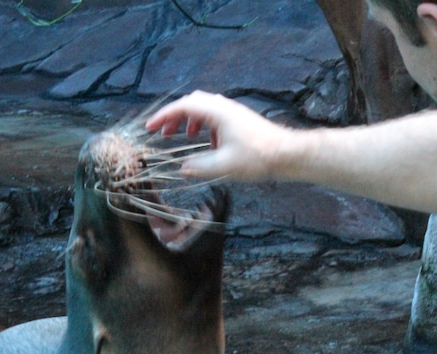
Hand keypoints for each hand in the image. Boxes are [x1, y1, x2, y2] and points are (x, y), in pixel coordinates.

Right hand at [145, 91, 290, 181]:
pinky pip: (215, 116)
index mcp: (217, 112)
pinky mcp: (240, 119)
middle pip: (192, 103)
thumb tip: (182, 168)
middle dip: (174, 116)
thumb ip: (198, 166)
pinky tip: (208, 144)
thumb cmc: (258, 157)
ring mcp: (233, 111)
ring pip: (204, 108)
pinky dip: (204, 125)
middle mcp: (224, 106)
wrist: (287, 154)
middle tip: (162, 132)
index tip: (150, 127)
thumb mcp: (223, 166)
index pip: (183, 106)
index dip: (163, 116)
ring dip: (189, 120)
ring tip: (182, 136)